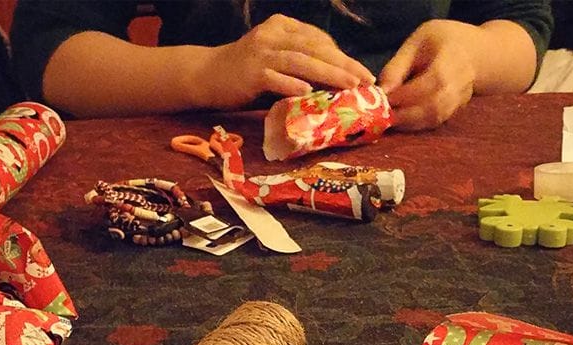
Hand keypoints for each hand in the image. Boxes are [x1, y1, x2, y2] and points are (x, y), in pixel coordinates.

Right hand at [196, 14, 373, 108]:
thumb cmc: (247, 72)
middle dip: (343, 64)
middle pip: (315, 48)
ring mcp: (260, 53)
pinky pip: (274, 78)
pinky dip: (291, 84)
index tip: (362, 72)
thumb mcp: (277, 58)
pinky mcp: (249, 73)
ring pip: (300, 61)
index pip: (319, 39)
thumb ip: (302, 63)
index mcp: (282, 26)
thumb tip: (339, 79)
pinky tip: (307, 91)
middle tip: (366, 79)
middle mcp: (273, 35)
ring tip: (350, 84)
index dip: (343, 56)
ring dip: (328, 73)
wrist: (206, 75)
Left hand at [379, 20, 480, 130]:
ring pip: (438, 116)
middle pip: (437, 103)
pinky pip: (438, 121)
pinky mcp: (458, 108)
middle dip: (408, 113)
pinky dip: (419, 124)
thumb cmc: (440, 42)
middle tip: (386, 115)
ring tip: (392, 120)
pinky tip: (404, 122)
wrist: (473, 51)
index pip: (435, 79)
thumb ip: (398, 66)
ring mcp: (463, 96)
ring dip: (412, 122)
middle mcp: (463, 79)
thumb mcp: (416, 43)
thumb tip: (382, 91)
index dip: (410, 93)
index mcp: (452, 56)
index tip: (388, 98)